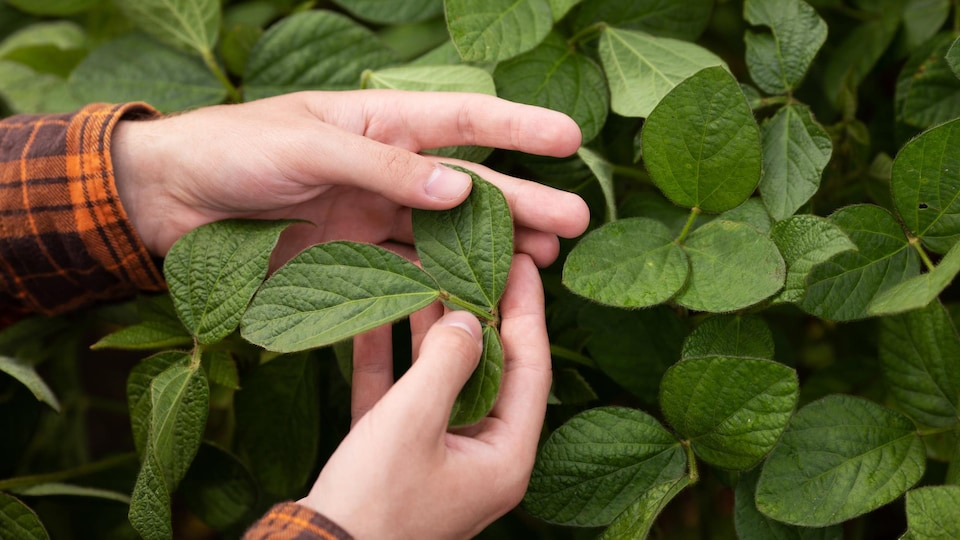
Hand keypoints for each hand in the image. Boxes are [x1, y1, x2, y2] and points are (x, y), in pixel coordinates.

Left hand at [112, 90, 588, 265]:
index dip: (518, 126)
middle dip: (524, 201)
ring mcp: (370, 213)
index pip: (463, 119)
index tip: (569, 137)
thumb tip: (460, 189)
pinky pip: (406, 269)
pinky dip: (441, 283)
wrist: (168, 201)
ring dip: (492, 248)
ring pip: (446, 233)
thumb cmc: (232, 151)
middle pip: (468, 185)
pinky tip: (475, 295)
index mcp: (378, 120)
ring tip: (544, 263)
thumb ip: (386, 168)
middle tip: (577, 222)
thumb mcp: (310, 146)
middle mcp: (385, 166)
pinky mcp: (349, 256)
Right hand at [298, 255, 550, 538]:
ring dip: (428, 331)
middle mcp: (480, 457)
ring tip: (422, 275)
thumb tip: (469, 317)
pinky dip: (387, 361)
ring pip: (442, 379)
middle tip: (471, 262)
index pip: (530, 368)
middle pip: (488, 369)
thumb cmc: (373, 504)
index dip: (526, 310)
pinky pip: (401, 398)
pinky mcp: (396, 458)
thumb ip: (447, 362)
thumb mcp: (412, 422)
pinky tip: (371, 318)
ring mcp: (438, 458)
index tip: (521, 262)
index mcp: (505, 457)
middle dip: (474, 314)